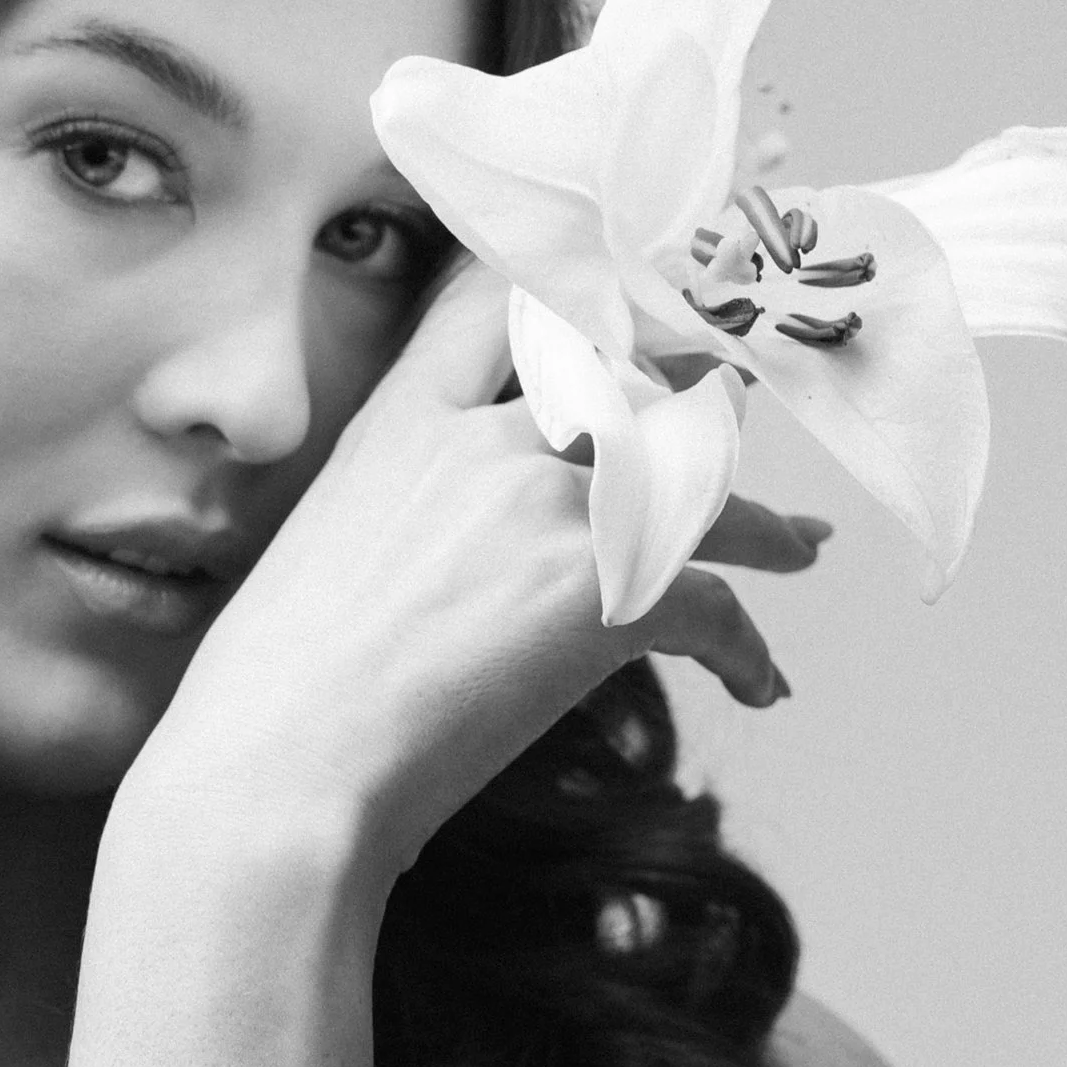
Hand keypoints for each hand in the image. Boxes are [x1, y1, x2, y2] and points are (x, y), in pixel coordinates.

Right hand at [136, 260, 823, 885]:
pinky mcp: (603, 596)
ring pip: (704, 482)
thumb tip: (443, 557)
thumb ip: (399, 515)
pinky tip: (763, 687)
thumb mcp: (319, 553)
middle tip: (736, 416)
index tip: (626, 306)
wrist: (279, 776)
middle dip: (698, 395)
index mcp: (404, 422)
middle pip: (633, 372)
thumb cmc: (270, 699)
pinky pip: (718, 607)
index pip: (504, 298)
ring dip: (763, 526)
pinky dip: (752, 653)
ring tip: (797, 549)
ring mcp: (548, 509)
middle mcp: (486, 441)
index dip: (578, 289)